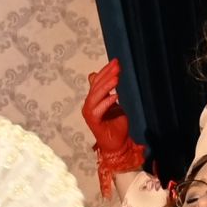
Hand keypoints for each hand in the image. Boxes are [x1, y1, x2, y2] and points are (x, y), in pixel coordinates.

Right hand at [82, 59, 146, 188]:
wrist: (118, 144)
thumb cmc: (117, 125)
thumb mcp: (113, 103)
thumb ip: (106, 91)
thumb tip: (96, 75)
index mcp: (93, 99)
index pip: (97, 81)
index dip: (106, 71)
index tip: (116, 62)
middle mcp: (89, 105)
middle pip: (96, 86)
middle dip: (107, 75)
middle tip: (117, 66)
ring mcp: (89, 113)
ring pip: (96, 96)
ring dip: (106, 86)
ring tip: (116, 78)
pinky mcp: (93, 122)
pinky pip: (98, 110)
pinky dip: (107, 102)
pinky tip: (116, 96)